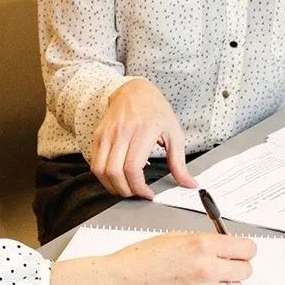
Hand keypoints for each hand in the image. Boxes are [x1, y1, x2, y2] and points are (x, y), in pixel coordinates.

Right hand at [49, 233, 256, 284]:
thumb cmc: (141, 259)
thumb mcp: (175, 238)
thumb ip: (204, 242)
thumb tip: (227, 246)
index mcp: (201, 245)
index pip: (247, 249)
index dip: (244, 250)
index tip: (240, 252)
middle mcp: (206, 269)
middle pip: (246, 270)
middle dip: (236, 267)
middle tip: (223, 266)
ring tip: (205, 280)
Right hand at [91, 79, 197, 198]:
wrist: (134, 90)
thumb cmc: (156, 111)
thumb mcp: (174, 134)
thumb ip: (179, 163)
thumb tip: (189, 183)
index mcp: (143, 131)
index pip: (133, 167)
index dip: (138, 187)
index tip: (148, 194)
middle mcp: (122, 132)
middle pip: (114, 172)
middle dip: (125, 190)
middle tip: (137, 193)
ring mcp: (107, 134)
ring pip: (100, 170)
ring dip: (112, 186)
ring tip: (126, 188)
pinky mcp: (98, 136)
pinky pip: (95, 163)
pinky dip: (104, 176)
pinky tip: (117, 177)